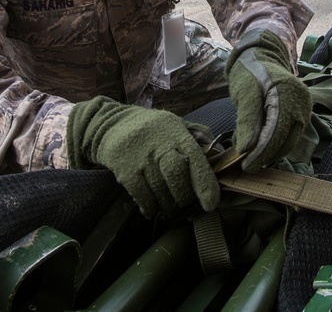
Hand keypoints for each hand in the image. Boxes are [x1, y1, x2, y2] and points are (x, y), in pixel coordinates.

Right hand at [66, 97, 219, 217]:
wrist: (111, 125)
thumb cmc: (152, 129)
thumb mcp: (175, 123)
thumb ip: (198, 134)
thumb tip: (219, 151)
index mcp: (175, 132)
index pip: (194, 157)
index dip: (204, 182)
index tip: (211, 204)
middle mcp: (158, 144)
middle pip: (176, 176)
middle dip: (183, 196)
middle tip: (184, 202)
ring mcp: (140, 158)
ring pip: (160, 190)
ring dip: (167, 205)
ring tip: (168, 205)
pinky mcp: (124, 170)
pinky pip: (142, 197)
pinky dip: (150, 207)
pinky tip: (152, 208)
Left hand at [225, 29, 311, 170]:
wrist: (261, 57)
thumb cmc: (250, 72)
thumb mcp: (244, 94)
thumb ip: (247, 121)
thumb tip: (245, 149)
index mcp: (289, 95)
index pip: (277, 133)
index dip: (261, 153)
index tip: (246, 166)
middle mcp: (302, 104)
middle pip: (286, 141)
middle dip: (266, 155)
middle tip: (246, 165)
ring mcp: (304, 109)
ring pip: (289, 141)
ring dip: (270, 152)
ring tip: (250, 155)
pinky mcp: (301, 114)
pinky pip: (290, 135)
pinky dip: (275, 143)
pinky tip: (259, 144)